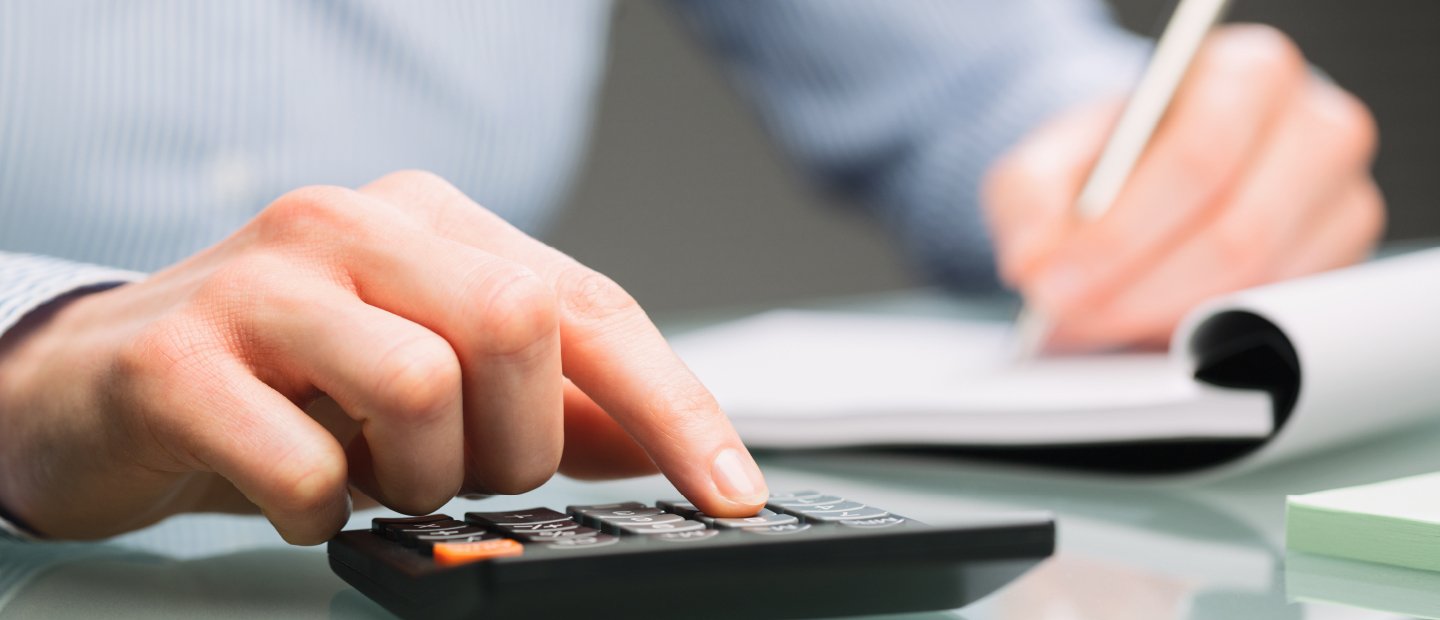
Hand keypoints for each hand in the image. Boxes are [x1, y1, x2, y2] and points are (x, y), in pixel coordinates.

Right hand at [0, 171, 767, 542]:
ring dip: (418, 474)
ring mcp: (262, 284)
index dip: (673, 404)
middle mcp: (353, 225)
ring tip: (371, 474)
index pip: (588, 303)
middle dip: (517, 442)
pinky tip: (298, 490)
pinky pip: (304, 464)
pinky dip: (321, 507)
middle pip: (518, 325)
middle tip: (460, 472)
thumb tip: (664, 445)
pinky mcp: (179, 357)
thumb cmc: (288, 382)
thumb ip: (548, 404)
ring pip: (422, 385)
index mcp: (432, 220)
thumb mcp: (434, 380)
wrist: (97, 386)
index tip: (729, 490)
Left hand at [984, 25, 1383, 349]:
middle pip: (1239, 232)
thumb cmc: (1108, 161)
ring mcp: (1341, 201)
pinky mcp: (1342, 264)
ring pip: (1260, 286)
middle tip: (1067, 320)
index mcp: (1249, 74)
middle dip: (1137, 291)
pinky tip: (1144, 333)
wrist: (1146, 176)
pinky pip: (1277, 319)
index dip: (1121, 234)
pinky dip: (1201, 336)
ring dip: (1164, 320)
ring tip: (1094, 327)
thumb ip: (1027, 205)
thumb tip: (1035, 267)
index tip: (1054, 284)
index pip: (1198, 158)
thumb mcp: (1044, 165)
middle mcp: (1317, 130)